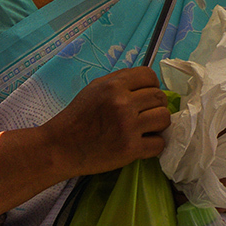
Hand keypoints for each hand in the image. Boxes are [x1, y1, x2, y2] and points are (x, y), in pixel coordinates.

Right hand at [42, 67, 169, 175]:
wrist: (62, 146)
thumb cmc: (78, 116)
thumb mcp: (95, 88)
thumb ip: (120, 81)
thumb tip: (146, 82)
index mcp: (113, 85)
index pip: (149, 75)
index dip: (151, 85)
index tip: (145, 95)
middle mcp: (122, 103)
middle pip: (159, 97)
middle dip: (156, 105)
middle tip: (145, 114)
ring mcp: (128, 127)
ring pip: (164, 118)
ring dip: (158, 124)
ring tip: (145, 128)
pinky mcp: (130, 149)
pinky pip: (159, 144)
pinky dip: (153, 145)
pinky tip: (142, 143)